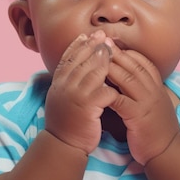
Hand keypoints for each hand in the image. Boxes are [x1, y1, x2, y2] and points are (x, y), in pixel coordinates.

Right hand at [45, 31, 119, 154]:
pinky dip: (113, 83)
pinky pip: (105, 89)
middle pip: (82, 58)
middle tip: (104, 35)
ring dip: (105, 59)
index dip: (79, 44)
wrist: (63, 144)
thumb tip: (75, 65)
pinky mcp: (88, 106)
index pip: (68, 56)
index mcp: (58, 82)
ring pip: (94, 70)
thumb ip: (67, 80)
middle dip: (94, 45)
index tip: (89, 34)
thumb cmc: (66, 121)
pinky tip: (121, 77)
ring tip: (114, 50)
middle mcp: (64, 85)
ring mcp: (76, 94)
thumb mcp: (62, 96)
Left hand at [106, 46, 179, 164]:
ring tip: (95, 58)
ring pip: (127, 78)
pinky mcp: (138, 116)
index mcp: (156, 86)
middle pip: (133, 66)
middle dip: (116, 53)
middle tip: (101, 42)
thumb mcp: (153, 102)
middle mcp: (153, 90)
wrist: (166, 150)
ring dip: (111, 67)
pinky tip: (96, 86)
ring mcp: (146, 102)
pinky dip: (108, 91)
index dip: (127, 51)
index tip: (112, 43)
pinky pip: (121, 100)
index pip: (142, 62)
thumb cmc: (155, 127)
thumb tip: (127, 76)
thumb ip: (143, 88)